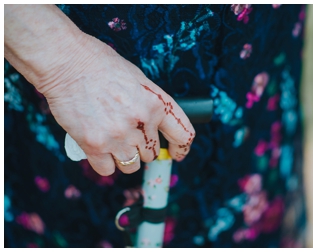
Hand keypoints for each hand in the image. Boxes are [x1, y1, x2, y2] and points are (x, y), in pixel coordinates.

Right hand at [26, 33, 193, 175]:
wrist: (67, 63)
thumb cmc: (100, 65)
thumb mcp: (139, 80)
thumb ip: (149, 105)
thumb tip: (153, 127)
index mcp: (157, 104)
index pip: (183, 135)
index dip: (180, 148)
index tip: (175, 153)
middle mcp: (142, 122)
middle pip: (152, 153)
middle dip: (142, 148)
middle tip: (128, 138)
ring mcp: (118, 135)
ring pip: (131, 165)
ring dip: (124, 158)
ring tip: (113, 143)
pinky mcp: (94, 144)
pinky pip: (107, 169)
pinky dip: (104, 163)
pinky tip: (99, 150)